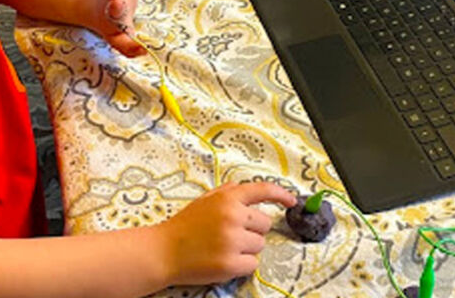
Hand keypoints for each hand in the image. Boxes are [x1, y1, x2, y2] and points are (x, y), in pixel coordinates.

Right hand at [154, 182, 296, 285]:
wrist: (162, 252)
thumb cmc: (183, 227)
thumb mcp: (204, 200)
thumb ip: (226, 192)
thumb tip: (243, 187)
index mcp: (227, 199)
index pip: (262, 190)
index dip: (281, 194)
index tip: (292, 201)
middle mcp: (232, 217)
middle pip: (265, 224)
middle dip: (252, 230)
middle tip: (230, 235)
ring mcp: (232, 241)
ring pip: (260, 245)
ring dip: (247, 249)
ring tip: (224, 248)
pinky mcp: (230, 264)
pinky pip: (252, 265)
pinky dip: (242, 265)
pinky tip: (224, 261)